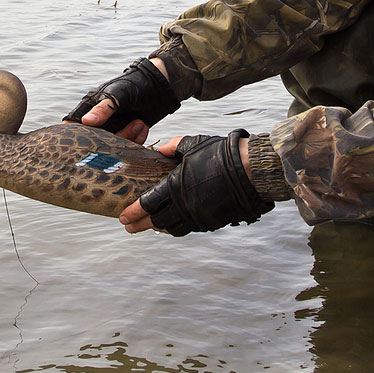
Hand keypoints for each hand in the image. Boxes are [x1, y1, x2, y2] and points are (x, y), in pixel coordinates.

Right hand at [64, 57, 177, 142]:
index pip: (73, 126)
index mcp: (89, 108)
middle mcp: (98, 122)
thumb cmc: (134, 84)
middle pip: (95, 141)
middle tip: (133, 123)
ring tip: (140, 122)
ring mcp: (112, 130)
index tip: (86, 143)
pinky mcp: (126, 136)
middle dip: (113, 139)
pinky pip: (126, 146)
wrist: (159, 87)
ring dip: (128, 137)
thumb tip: (86, 122)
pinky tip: (144, 126)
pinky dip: (136, 139)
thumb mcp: (118, 94)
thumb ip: (103, 108)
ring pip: (112, 146)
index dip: (74, 136)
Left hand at [119, 129, 269, 235]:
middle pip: (156, 221)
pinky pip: (189, 227)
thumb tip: (161, 151)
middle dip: (141, 225)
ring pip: (172, 228)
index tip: (124, 217)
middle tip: (130, 227)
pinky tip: (173, 223)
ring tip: (150, 225)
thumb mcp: (191, 144)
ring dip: (159, 227)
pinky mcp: (211, 222)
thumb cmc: (220, 154)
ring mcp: (198, 216)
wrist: (249, 171)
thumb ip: (172, 148)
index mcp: (175, 186)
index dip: (134, 212)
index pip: (148, 204)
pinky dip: (177, 226)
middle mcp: (184, 205)